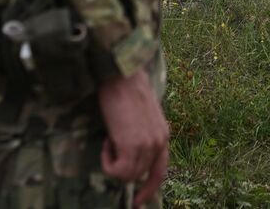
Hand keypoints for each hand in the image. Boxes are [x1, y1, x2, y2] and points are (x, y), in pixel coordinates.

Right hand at [98, 67, 168, 205]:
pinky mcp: (133, 145)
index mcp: (163, 134)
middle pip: (142, 176)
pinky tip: (106, 141)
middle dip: (123, 171)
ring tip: (108, 140)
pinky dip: (107, 162)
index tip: (138, 201)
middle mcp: (160, 142)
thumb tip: (128, 148)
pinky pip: (118, 171)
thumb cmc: (125, 88)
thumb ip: (141, 132)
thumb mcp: (140, 114)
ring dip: (113, 163)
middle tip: (108, 155)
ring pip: (128, 175)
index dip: (149, 189)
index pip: (160, 171)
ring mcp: (148, 145)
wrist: (121, 74)